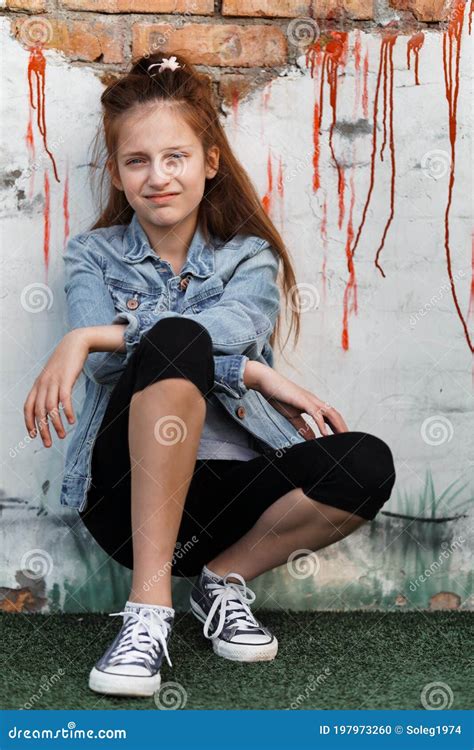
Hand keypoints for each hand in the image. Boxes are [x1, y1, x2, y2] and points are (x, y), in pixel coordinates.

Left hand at [23, 330, 89, 447]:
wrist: (74, 344)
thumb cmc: (65, 363)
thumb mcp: (52, 376)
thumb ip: (48, 389)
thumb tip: (50, 406)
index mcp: (37, 385)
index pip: (27, 408)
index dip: (29, 423)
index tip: (34, 436)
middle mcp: (42, 384)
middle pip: (38, 412)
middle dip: (42, 430)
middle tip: (48, 444)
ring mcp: (53, 382)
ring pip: (51, 408)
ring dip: (55, 425)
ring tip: (62, 435)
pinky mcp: (66, 379)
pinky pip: (64, 400)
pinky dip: (67, 412)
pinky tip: (72, 421)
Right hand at [250, 362, 348, 437]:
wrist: (267, 382)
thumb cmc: (278, 397)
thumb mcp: (292, 416)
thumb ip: (302, 427)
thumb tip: (312, 439)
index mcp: (313, 405)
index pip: (330, 417)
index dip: (338, 427)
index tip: (342, 438)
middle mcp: (315, 401)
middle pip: (335, 415)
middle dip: (342, 428)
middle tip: (348, 441)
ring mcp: (310, 400)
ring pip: (330, 413)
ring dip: (337, 426)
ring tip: (342, 439)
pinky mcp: (303, 401)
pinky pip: (316, 414)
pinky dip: (322, 425)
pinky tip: (324, 435)